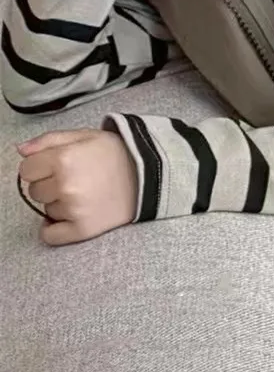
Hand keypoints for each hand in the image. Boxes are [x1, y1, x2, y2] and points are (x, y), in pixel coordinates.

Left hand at [17, 130, 137, 245]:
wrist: (153, 173)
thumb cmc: (119, 153)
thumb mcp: (85, 135)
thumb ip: (49, 140)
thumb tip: (21, 151)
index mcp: (63, 158)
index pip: (26, 169)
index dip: (39, 166)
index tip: (56, 165)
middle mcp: (66, 184)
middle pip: (35, 190)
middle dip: (50, 184)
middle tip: (75, 178)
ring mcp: (75, 209)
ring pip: (46, 209)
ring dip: (59, 202)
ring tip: (85, 192)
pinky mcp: (84, 229)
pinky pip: (50, 235)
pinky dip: (54, 228)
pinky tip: (69, 216)